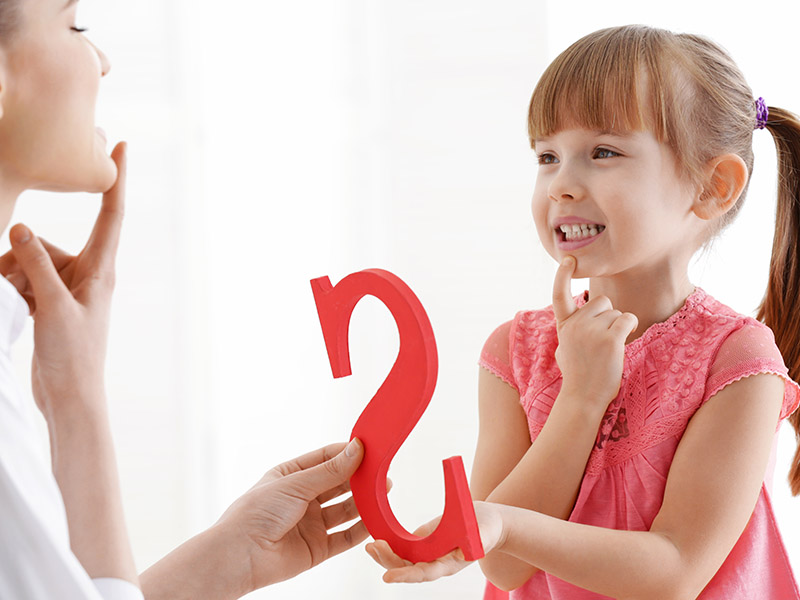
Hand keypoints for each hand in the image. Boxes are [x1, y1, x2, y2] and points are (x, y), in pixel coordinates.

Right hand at [0, 142, 126, 418]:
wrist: (69, 396)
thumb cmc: (73, 356)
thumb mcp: (52, 306)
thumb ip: (37, 264)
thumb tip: (20, 227)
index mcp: (101, 270)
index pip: (110, 215)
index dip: (116, 181)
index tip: (122, 147)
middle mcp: (87, 274)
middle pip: (44, 246)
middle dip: (21, 260)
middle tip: (19, 292)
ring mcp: (67, 289)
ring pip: (27, 262)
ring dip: (12, 278)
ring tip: (17, 306)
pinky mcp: (50, 303)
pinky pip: (23, 281)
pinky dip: (12, 290)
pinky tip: (13, 310)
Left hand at [214, 439, 369, 591]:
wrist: (240, 556)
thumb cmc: (257, 513)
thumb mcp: (296, 484)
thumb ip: (330, 471)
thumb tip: (357, 448)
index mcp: (292, 476)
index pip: (326, 459)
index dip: (348, 453)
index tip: (370, 448)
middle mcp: (303, 498)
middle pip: (339, 484)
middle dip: (360, 478)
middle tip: (383, 472)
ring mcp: (311, 524)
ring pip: (345, 509)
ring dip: (364, 502)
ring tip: (384, 492)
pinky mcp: (317, 548)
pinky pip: (345, 537)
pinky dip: (361, 529)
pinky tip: (376, 520)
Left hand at [365, 501, 503, 583]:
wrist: (486, 523)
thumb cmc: (487, 527)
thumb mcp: (484, 532)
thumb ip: (478, 540)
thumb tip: (472, 548)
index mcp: (448, 564)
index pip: (424, 573)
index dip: (406, 575)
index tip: (387, 577)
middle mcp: (435, 563)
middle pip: (408, 568)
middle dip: (389, 562)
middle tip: (372, 548)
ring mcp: (428, 555)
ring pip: (402, 560)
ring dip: (385, 555)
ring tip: (369, 546)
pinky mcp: (423, 544)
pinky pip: (404, 549)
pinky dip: (390, 546)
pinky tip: (376, 540)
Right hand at [552, 256, 637, 409]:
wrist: (583, 397)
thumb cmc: (577, 374)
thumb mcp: (564, 347)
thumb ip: (570, 328)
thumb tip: (574, 317)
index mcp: (564, 325)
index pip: (558, 294)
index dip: (562, 274)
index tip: (568, 260)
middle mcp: (575, 324)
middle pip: (601, 301)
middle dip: (606, 315)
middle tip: (601, 340)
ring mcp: (592, 330)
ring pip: (616, 312)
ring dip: (618, 326)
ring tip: (608, 349)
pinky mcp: (610, 338)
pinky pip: (627, 319)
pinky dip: (628, 328)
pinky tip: (622, 343)